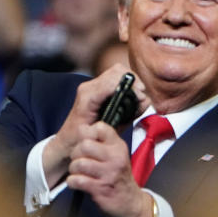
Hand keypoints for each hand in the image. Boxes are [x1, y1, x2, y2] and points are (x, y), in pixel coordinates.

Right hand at [43, 64, 148, 184]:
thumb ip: (133, 109)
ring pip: (114, 73)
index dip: (135, 79)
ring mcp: (87, 90)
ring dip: (129, 84)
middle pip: (119, 69)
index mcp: (99, 89)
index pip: (121, 71)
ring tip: (135, 98)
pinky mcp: (85, 98)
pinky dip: (118, 89)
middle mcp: (91, 86)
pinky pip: (106, 86)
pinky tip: (125, 100)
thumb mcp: (117, 120)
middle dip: (134, 80)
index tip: (142, 93)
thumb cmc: (93, 135)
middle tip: (140, 95)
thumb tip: (145, 99)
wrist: (71, 147)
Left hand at [66, 121, 154, 216]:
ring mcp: (108, 174)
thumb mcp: (117, 155)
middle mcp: (115, 158)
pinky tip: (78, 183)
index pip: (100, 127)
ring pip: (78, 163)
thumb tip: (81, 130)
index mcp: (118, 146)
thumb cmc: (119, 177)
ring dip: (73, 169)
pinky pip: (76, 180)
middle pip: (84, 144)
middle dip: (75, 153)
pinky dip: (72, 182)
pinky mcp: (100, 189)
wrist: (131, 204)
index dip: (87, 133)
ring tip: (78, 173)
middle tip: (79, 161)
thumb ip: (103, 143)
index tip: (86, 144)